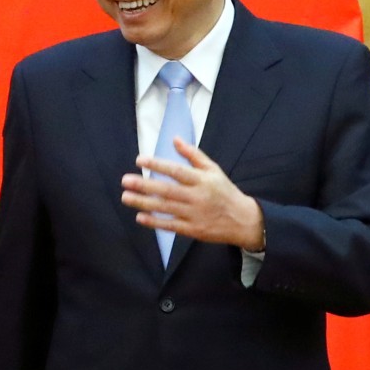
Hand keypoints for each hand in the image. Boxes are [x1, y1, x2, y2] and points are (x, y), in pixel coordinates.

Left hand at [121, 138, 264, 250]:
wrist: (243, 220)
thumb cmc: (224, 192)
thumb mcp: (213, 170)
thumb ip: (193, 155)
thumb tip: (175, 139)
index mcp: (202, 180)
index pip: (176, 170)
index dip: (157, 165)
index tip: (139, 160)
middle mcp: (197, 197)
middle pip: (167, 190)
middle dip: (144, 185)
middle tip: (125, 180)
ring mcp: (194, 214)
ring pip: (165, 208)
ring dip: (143, 203)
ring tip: (126, 197)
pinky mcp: (192, 230)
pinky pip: (170, 225)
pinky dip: (155, 222)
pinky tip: (140, 217)